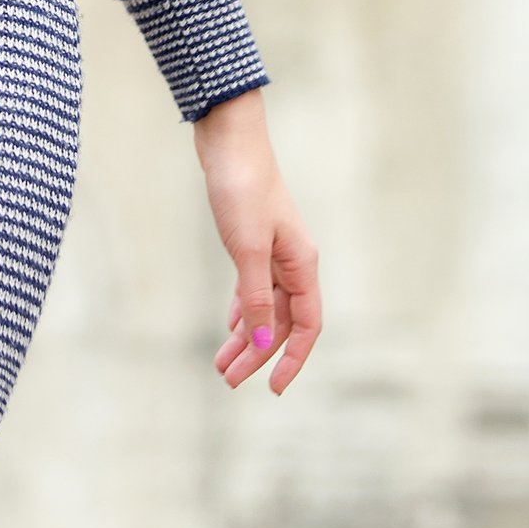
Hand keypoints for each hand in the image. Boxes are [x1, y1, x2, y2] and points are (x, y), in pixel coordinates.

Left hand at [191, 88, 320, 395]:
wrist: (228, 139)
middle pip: (281, 321)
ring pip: (264, 306)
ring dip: (245, 336)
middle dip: (257, 353)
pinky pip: (253, 287)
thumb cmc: (242, 187)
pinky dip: (242, 309)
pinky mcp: (252, 239)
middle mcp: (292, 260)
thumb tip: (260, 344)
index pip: (307, 325)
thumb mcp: (247, 247)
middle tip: (229, 381)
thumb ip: (256, 297)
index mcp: (302, 263)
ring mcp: (273, 250)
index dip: (293, 359)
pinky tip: (230, 325)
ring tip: (221, 365)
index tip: (272, 388)